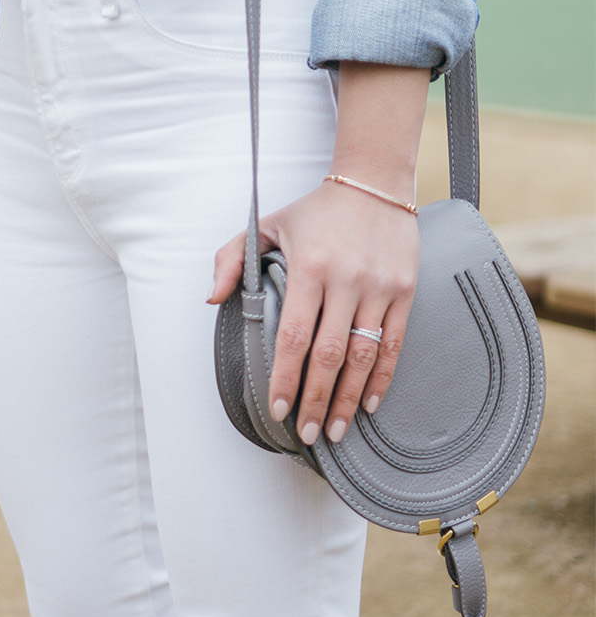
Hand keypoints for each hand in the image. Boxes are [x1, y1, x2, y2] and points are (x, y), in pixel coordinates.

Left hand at [208, 178, 418, 442]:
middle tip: (309, 434)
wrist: (373, 182)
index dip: (285, 377)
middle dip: (316, 400)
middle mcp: (346, 280)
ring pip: (363, 355)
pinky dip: (382, 377)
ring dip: (348, 399)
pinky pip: (394, 343)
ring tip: (336, 429)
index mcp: (309, 267)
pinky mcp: (404, 290)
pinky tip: (368, 402)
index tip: (278, 408)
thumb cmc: (316, 210)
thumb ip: (232, 259)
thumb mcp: (267, 224)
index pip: (293, 335)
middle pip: (329, 354)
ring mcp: (378, 287)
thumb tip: (212, 298)